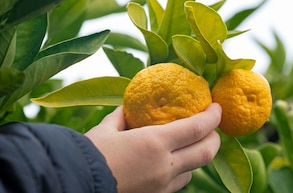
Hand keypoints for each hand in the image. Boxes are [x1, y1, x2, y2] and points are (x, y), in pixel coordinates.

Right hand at [85, 103, 221, 192]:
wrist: (75, 184)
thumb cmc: (87, 154)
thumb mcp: (106, 129)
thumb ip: (123, 117)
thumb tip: (130, 108)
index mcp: (155, 143)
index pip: (197, 128)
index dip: (212, 117)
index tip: (217, 108)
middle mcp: (164, 167)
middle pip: (206, 153)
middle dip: (214, 139)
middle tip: (212, 128)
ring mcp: (161, 187)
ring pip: (192, 172)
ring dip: (195, 158)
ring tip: (188, 147)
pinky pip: (175, 185)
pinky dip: (178, 174)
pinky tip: (167, 166)